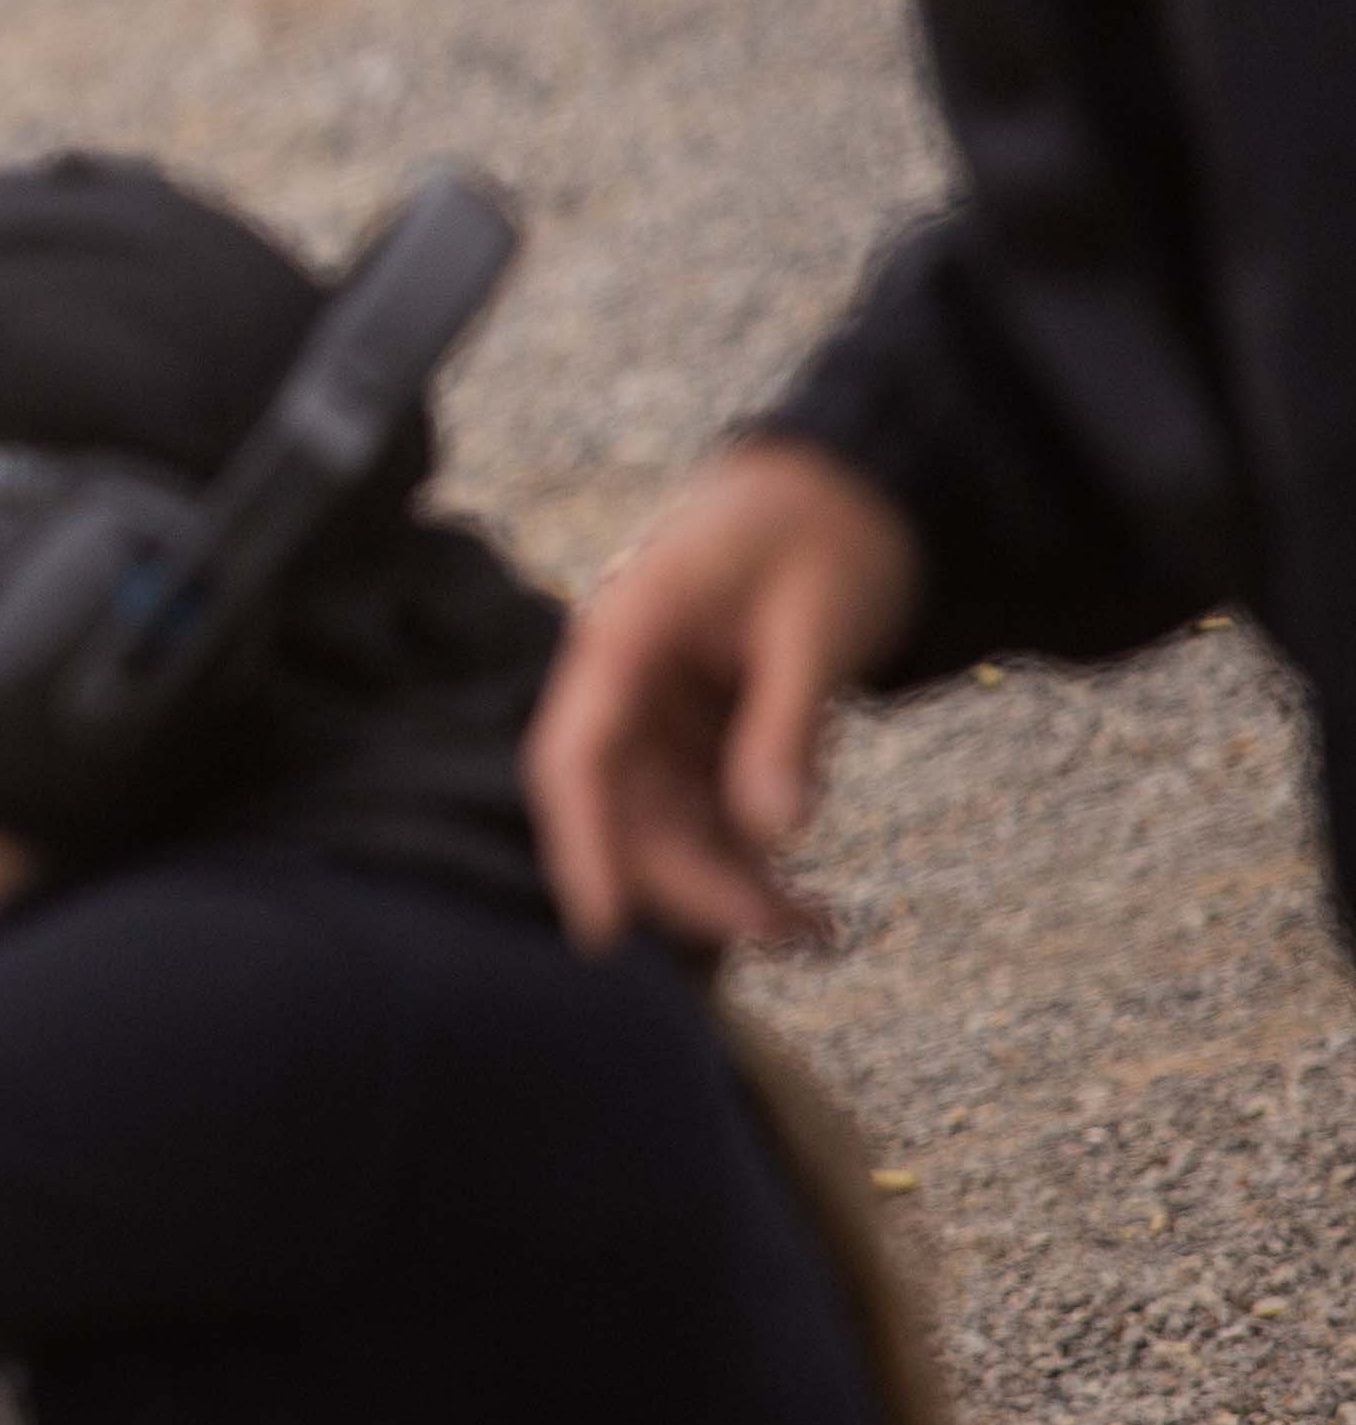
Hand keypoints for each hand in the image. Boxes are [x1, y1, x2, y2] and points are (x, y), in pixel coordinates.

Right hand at [524, 437, 922, 956]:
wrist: (848, 489)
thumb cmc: (823, 535)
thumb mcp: (816, 626)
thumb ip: (786, 726)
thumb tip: (774, 832)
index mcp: (626, 637)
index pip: (576, 756)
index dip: (581, 845)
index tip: (603, 931)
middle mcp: (626, 683)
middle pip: (624, 809)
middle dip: (694, 884)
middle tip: (790, 935)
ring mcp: (661, 712)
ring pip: (665, 825)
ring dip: (727, 887)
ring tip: (817, 933)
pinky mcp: (702, 732)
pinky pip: (708, 815)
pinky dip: (751, 864)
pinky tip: (806, 907)